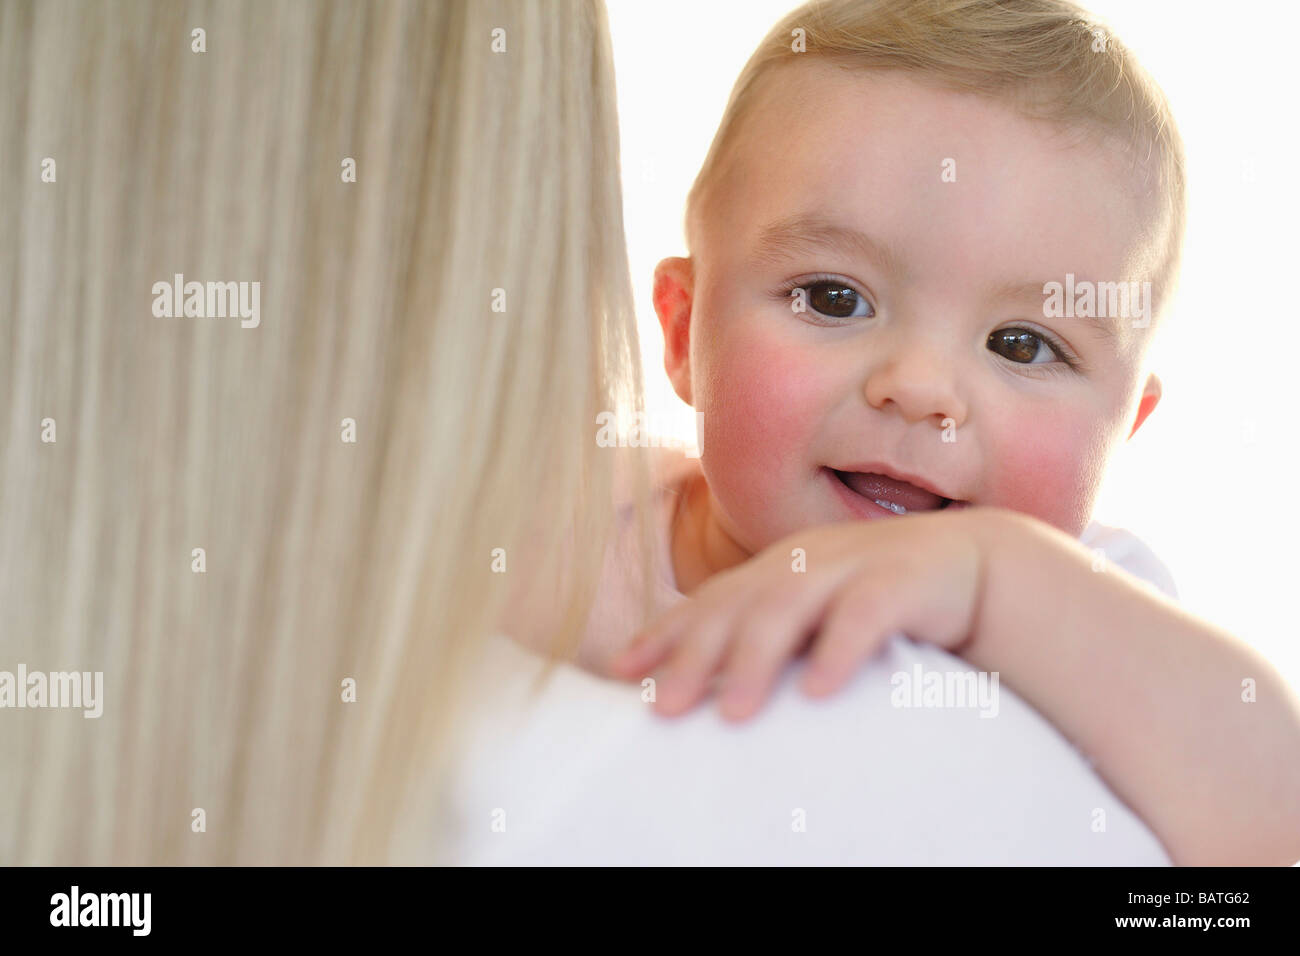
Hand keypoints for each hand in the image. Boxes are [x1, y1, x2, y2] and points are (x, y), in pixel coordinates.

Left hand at [609, 508, 991, 720]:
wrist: (977, 566)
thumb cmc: (885, 600)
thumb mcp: (819, 614)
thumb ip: (772, 638)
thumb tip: (705, 685)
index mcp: (781, 567)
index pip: (711, 601)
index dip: (665, 633)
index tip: (621, 672)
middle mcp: (809, 559)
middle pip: (739, 605)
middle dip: (696, 656)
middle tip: (662, 707)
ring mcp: (856, 563)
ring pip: (793, 607)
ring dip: (759, 659)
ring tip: (734, 712)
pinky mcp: (907, 579)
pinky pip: (869, 613)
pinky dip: (841, 649)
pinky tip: (819, 690)